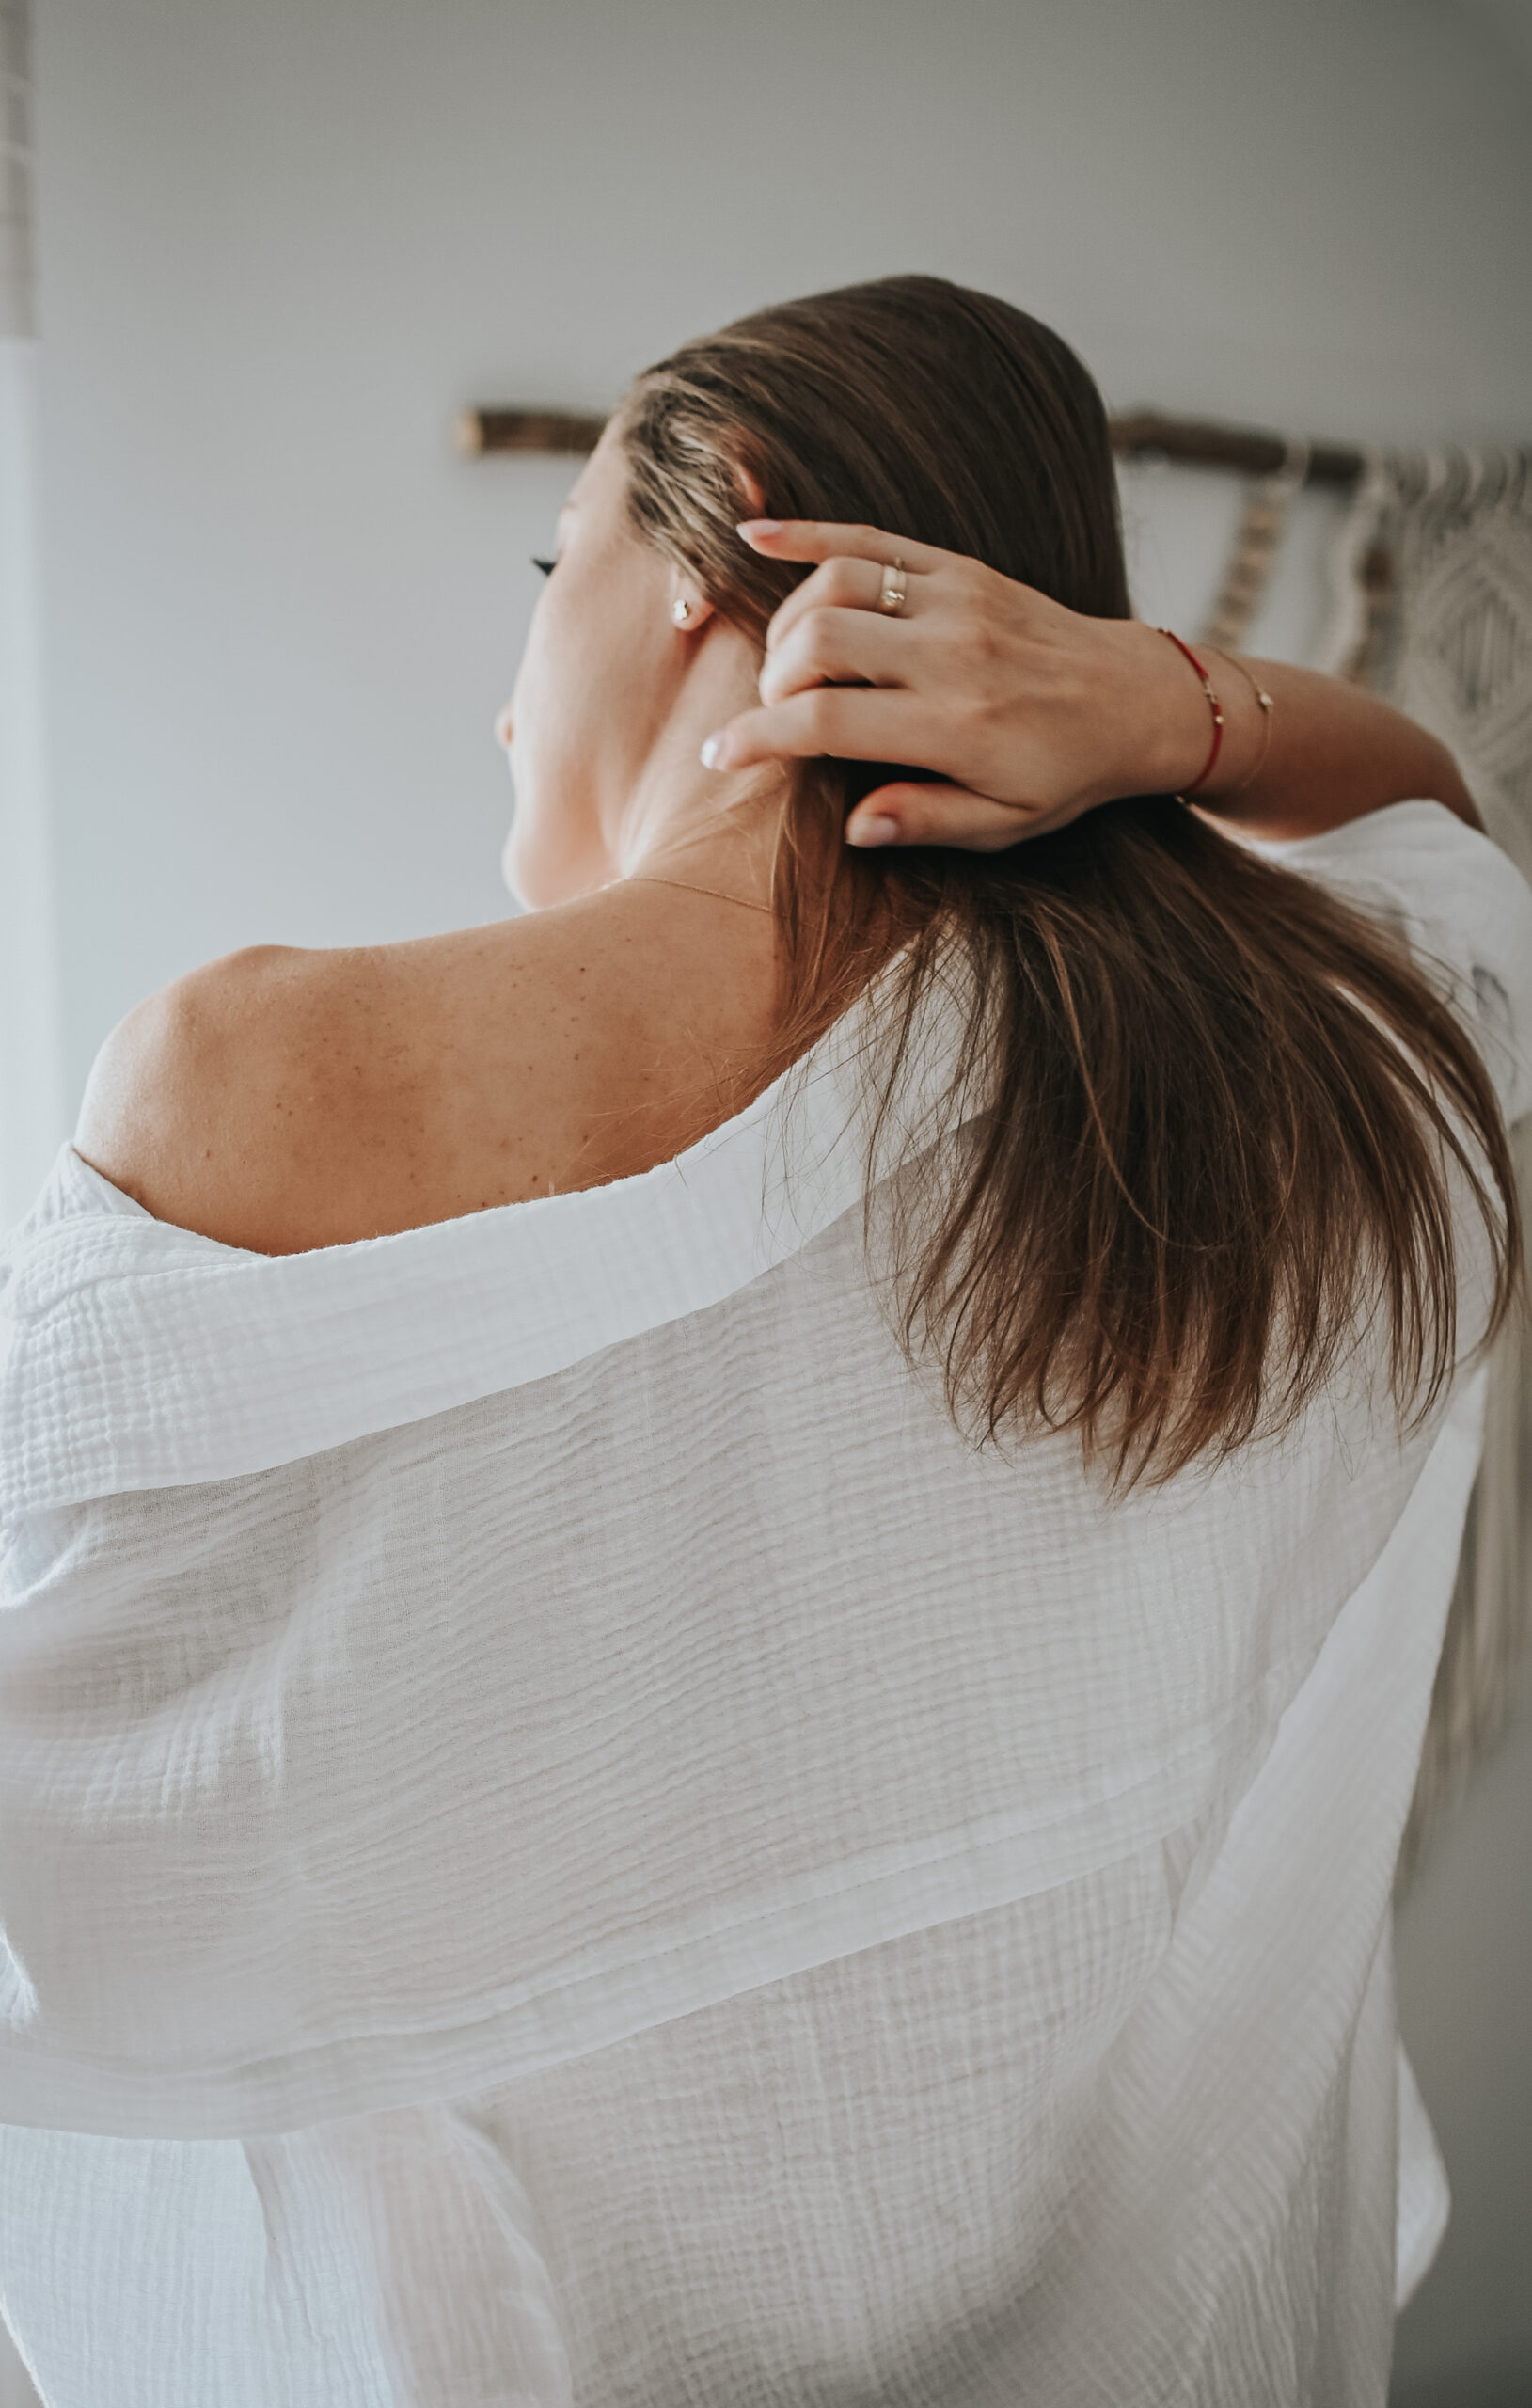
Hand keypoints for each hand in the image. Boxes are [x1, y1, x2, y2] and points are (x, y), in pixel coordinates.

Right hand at [702, 520, 1202, 848]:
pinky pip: (871, 537)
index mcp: (956, 725)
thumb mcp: (1005, 823)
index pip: (828, 720)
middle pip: (818, 641)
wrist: (1133, 698)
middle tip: (776, 713)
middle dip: (772, 680)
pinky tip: (757, 534)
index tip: (720, 755)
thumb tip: (853, 827)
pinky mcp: (959, 567)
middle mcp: (951, 654)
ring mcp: (955, 599)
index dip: (760, 737)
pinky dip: (808, 533)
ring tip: (791, 665)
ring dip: (790, 622)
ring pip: (835, 583)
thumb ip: (926, 821)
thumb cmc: (1062, 772)